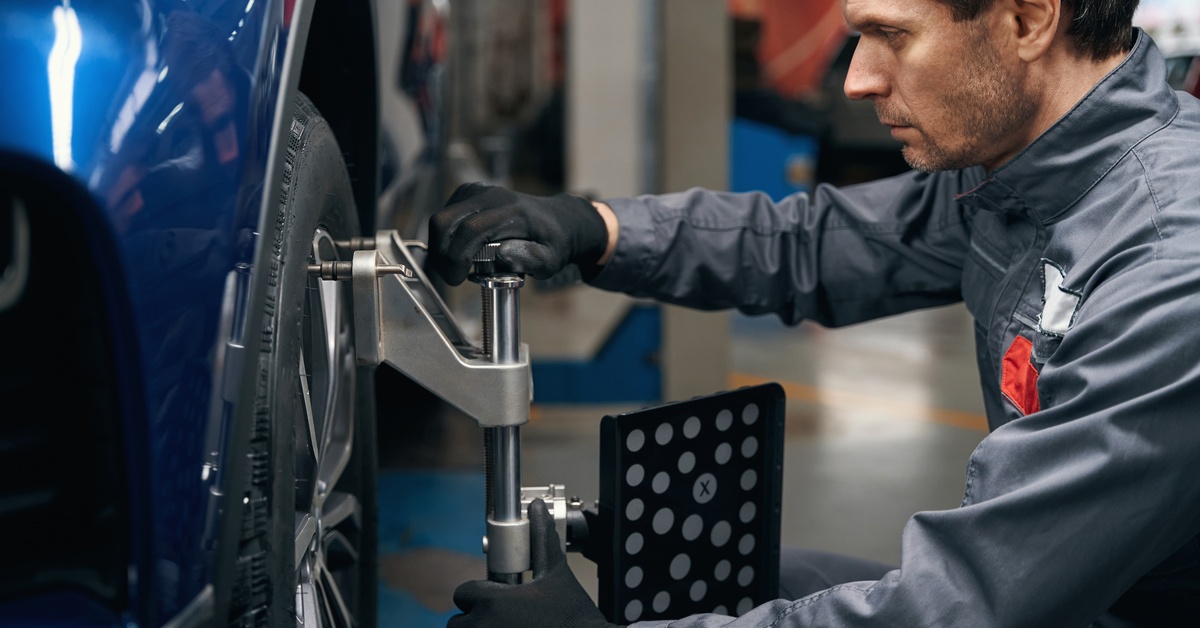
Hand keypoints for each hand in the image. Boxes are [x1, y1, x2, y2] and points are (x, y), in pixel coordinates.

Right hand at [427, 183, 609, 284]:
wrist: (558, 219)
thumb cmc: (553, 242)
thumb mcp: (551, 260)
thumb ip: (530, 259)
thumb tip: (501, 254)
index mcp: (512, 211)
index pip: (471, 230)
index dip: (456, 257)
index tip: (457, 279)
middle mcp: (491, 195)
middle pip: (445, 221)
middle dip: (441, 254)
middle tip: (451, 277)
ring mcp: (477, 191)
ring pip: (440, 219)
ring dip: (440, 248)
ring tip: (455, 267)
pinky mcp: (468, 193)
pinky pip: (444, 216)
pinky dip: (444, 238)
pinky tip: (459, 251)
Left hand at [448, 499, 621, 627]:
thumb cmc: (572, 613)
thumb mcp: (555, 571)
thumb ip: (541, 538)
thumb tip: (537, 509)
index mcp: (494, 602)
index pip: (463, 593)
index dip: (478, 593)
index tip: (496, 596)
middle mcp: (484, 626)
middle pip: (458, 621)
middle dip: (474, 617)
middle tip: (500, 616)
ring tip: (503, 626)